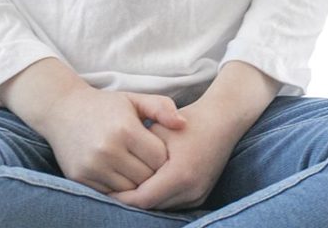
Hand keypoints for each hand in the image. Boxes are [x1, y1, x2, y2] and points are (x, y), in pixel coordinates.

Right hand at [39, 85, 187, 195]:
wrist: (62, 109)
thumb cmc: (104, 105)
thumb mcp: (133, 99)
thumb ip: (161, 107)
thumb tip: (183, 124)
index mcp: (125, 129)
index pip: (159, 158)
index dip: (164, 156)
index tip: (159, 149)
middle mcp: (108, 150)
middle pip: (146, 177)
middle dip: (152, 171)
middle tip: (148, 161)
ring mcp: (93, 166)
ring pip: (130, 189)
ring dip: (136, 182)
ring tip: (135, 167)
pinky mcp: (80, 178)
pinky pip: (110, 193)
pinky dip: (118, 187)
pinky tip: (118, 172)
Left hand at [107, 98, 237, 210]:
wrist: (222, 121)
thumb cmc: (188, 121)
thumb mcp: (160, 129)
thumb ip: (141, 152)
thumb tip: (119, 170)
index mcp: (179, 174)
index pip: (143, 198)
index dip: (122, 197)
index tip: (105, 189)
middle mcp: (191, 190)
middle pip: (152, 206)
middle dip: (131, 201)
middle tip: (110, 192)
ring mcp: (198, 196)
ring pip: (162, 207)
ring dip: (145, 201)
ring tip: (124, 191)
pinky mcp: (201, 195)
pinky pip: (173, 203)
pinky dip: (158, 198)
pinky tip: (145, 188)